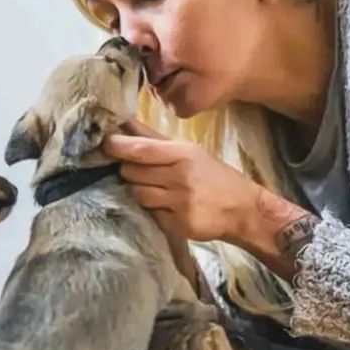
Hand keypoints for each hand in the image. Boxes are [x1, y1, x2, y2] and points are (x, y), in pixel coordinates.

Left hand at [102, 120, 317, 278]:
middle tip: (138, 171)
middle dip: (129, 171)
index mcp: (183, 154)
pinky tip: (167, 207)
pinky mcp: (179, 225)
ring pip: (137, 194)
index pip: (141, 149)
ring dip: (139, 191)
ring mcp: (179, 203)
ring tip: (155, 190)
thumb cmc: (215, 177)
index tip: (105, 144)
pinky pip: (150, 214)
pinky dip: (153, 210)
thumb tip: (125, 124)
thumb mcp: (191, 152)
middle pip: (132, 172)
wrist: (244, 209)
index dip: (118, 146)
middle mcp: (180, 177)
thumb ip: (156, 141)